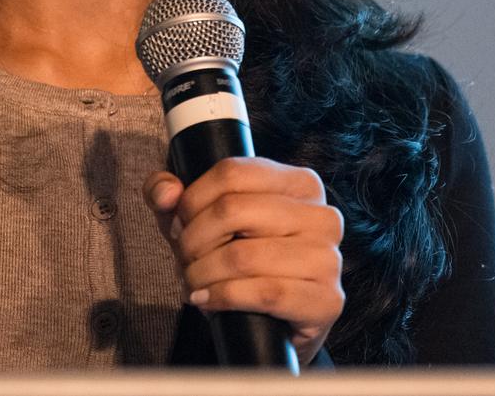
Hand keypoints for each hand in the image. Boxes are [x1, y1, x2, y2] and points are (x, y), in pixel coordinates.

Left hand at [143, 157, 344, 363]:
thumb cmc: (237, 256)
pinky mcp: (326, 300)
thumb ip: (169, 192)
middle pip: (233, 210)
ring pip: (244, 255)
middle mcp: (321, 214)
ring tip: (194, 282)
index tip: (178, 223)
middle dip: (194, 239)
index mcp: (298, 182)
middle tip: (184, 257)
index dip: (192, 199)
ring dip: (204, 273)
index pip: (232, 172)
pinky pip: (265, 292)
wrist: (273, 321)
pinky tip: (207, 300)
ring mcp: (329, 257)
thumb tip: (166, 192)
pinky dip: (224, 297)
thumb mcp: (198, 217)